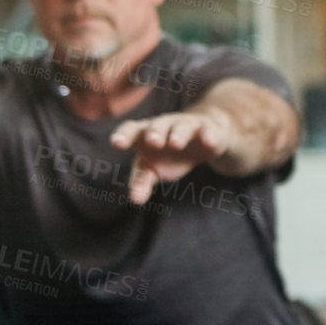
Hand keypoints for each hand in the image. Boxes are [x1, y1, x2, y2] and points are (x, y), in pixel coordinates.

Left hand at [111, 109, 232, 205]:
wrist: (204, 140)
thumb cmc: (169, 156)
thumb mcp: (152, 169)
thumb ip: (141, 182)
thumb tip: (135, 199)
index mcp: (145, 134)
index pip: (131, 129)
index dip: (124, 134)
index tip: (117, 143)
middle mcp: (165, 125)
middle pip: (157, 125)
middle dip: (154, 132)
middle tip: (153, 142)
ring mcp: (187, 125)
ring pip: (182, 126)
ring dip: (178, 133)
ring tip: (176, 143)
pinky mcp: (209, 129)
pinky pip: (208, 130)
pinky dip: (208, 135)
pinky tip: (208, 142)